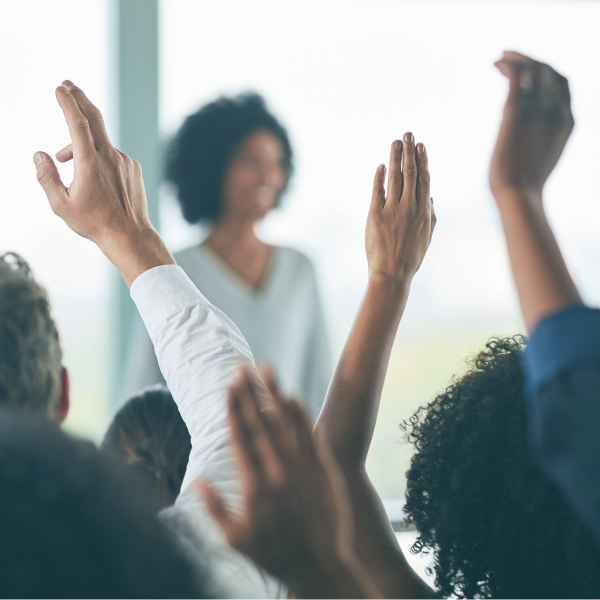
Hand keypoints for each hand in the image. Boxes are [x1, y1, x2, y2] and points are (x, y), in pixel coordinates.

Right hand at [34, 81, 173, 285]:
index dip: (67, 103)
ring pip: (99, 143)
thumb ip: (45, 177)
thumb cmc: (94, 222)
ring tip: (65, 158)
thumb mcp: (61, 204)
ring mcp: (124, 161)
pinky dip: (99, 157)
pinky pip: (112, 156)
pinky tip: (95, 177)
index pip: (77, 123)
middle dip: (79, 98)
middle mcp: (110, 157)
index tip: (59, 89)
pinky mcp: (133, 168)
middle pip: (94, 118)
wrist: (129, 235)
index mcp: (90, 163)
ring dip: (81, 144)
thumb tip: (39, 155)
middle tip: (67, 85)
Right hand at [197, 368, 377, 598]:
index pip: (240, 438)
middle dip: (249, 393)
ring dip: (274, 394)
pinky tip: (292, 396)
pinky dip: (300, 415)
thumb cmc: (274, 555)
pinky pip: (310, 436)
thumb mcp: (235, 540)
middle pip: (260, 424)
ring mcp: (303, 469)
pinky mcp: (323, 470)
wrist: (321, 567)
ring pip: (285, 423)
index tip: (226, 388)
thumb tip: (195, 480)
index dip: (233, 410)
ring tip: (266, 368)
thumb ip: (213, 508)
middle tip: (241, 368)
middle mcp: (278, 472)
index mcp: (254, 487)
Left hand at [365, 132, 435, 282]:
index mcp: (424, 212)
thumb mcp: (426, 237)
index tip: (421, 145)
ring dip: (396, 158)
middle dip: (409, 152)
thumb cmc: (410, 258)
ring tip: (396, 142)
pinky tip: (382, 166)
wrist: (392, 274)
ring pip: (396, 178)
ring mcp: (393, 211)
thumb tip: (431, 197)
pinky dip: (380, 177)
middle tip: (407, 134)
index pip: (424, 180)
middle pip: (411, 174)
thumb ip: (430, 215)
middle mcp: (410, 208)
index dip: (422, 161)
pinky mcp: (376, 216)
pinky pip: (378, 192)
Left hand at [489, 51, 573, 199]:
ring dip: (516, 58)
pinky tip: (495, 64)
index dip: (547, 70)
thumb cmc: (524, 185)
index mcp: (567, 121)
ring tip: (500, 58)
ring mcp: (538, 109)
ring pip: (533, 68)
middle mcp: (557, 110)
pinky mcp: (516, 111)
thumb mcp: (542, 156)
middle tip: (510, 56)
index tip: (529, 67)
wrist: (518, 195)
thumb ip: (541, 138)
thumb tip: (525, 136)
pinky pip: (515, 76)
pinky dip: (506, 65)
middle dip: (530, 59)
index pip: (562, 82)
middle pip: (548, 70)